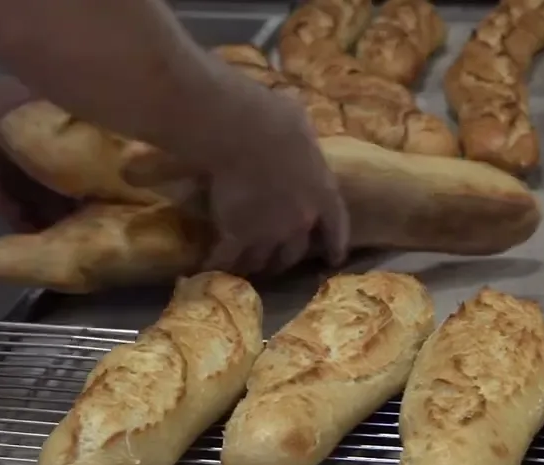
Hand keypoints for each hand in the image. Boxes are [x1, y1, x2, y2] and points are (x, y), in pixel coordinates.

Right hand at [202, 92, 348, 274]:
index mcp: (322, 193)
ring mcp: (269, 232)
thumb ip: (301, 135)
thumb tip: (293, 117)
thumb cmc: (275, 118)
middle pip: (294, 252)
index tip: (333, 259)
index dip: (335, 245)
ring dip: (252, 266)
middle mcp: (300, 221)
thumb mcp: (299, 122)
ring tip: (241, 269)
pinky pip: (227, 258)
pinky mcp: (238, 235)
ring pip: (261, 260)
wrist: (243, 133)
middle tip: (273, 262)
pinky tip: (206, 269)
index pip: (336, 227)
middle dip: (283, 260)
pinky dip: (217, 265)